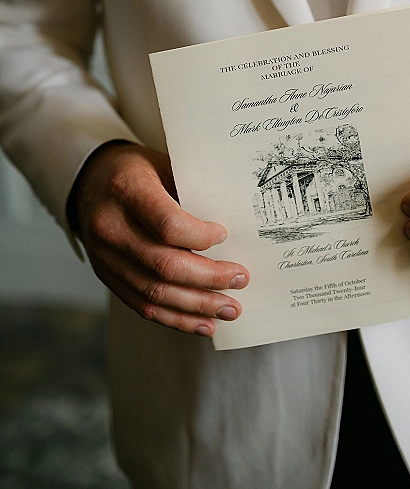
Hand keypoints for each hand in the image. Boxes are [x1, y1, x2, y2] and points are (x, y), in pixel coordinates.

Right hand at [72, 142, 249, 335]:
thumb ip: (190, 191)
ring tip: (230, 309)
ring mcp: (105, 257)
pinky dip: (176, 318)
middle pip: (164, 265)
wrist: (91, 182)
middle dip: (209, 278)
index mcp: (127, 190)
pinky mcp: (107, 276)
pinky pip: (142, 306)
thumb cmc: (137, 171)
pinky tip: (204, 323)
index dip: (201, 237)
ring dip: (197, 306)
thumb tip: (234, 227)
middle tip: (241, 279)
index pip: (168, 225)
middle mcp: (110, 227)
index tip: (225, 236)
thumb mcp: (163, 164)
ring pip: (154, 293)